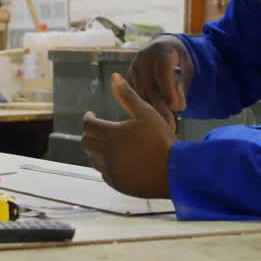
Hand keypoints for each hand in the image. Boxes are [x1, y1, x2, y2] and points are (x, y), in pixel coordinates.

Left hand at [82, 73, 175, 198]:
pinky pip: (104, 173)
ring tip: (107, 144)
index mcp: (110, 134)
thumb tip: (114, 77)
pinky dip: (106, 165)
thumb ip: (128, 95)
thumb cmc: (161, 139)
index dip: (88, 118)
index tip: (91, 115)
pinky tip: (116, 161)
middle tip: (97, 129)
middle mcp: (105, 153)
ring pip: (92, 159)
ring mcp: (110, 170)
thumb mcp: (146, 112)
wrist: (174, 171)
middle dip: (89, 134)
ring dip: (95, 150)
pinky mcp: (117, 183)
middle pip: (86, 142)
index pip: (88, 125)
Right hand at [125, 36, 192, 130]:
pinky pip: (133, 95)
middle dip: (160, 107)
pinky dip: (142, 108)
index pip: (163, 72)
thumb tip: (178, 105)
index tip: (178, 108)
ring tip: (163, 126)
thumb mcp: (188, 66)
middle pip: (150, 86)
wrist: (162, 45)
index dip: (170, 91)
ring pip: (140, 94)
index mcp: (161, 51)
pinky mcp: (127, 76)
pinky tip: (152, 120)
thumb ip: (183, 83)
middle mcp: (143, 58)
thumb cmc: (178, 57)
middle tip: (171, 125)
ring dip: (151, 111)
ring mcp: (133, 67)